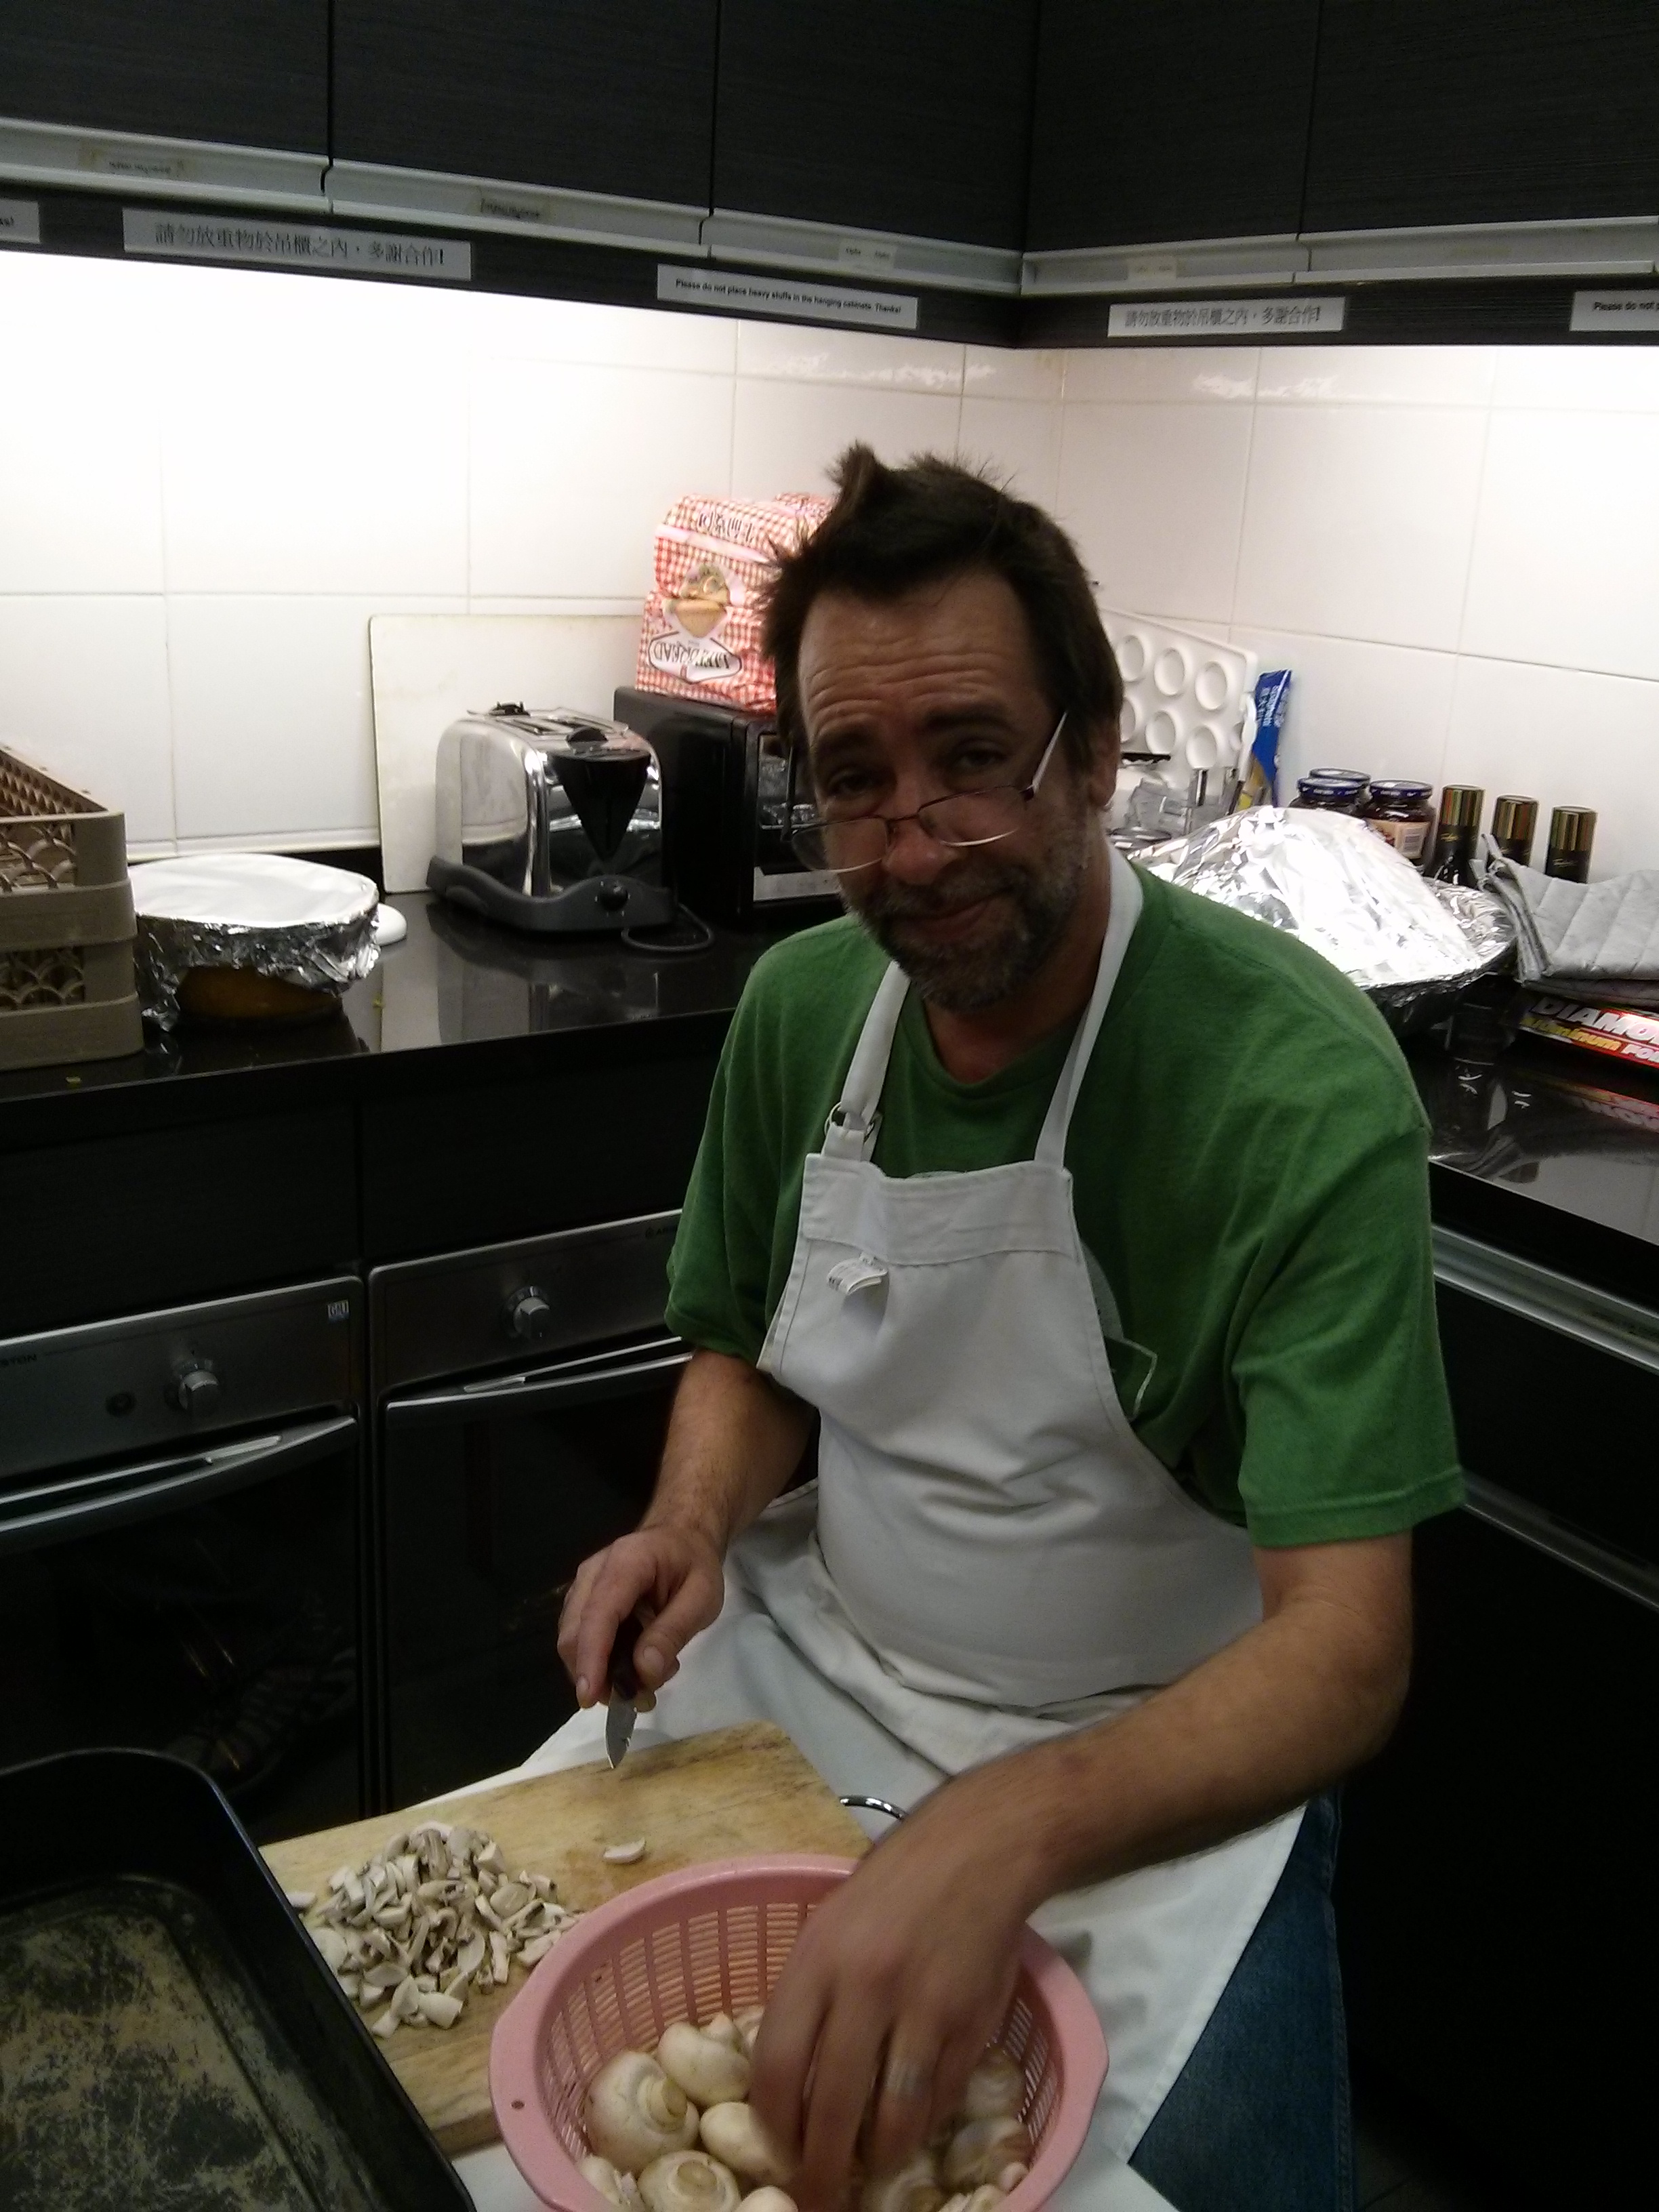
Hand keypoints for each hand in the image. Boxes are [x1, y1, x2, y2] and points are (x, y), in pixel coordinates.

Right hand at [556, 1525, 725, 1704]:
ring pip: (572, 1639)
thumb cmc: (695, 1564)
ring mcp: (584, 1585)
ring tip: (646, 1682)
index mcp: (627, 1562)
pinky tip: (635, 1665)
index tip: (590, 1697)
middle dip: (595, 1674)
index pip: (598, 1614)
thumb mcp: (703, 1597)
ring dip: (600, 1671)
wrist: (682, 1536)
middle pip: (574, 1631)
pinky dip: (601, 1661)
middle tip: (637, 1698)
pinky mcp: (584, 1600)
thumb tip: (645, 1672)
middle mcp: (594, 1572)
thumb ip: (673, 1632)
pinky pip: (581, 1637)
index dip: (591, 1658)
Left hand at [749, 1765, 1041, 2210]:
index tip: (776, 2153)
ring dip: (876, 2159)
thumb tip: (785, 2080)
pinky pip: (939, 2100)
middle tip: (818, 2199)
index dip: (772, 2127)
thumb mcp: (827, 1927)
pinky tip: (910, 2131)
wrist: (977, 1851)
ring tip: (867, 2173)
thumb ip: (807, 1998)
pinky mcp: (969, 2025)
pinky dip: (921, 2126)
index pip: (776, 2066)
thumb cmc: (891, 1889)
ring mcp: (922, 2010)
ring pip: (892, 2118)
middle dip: (821, 2169)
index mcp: (817, 1961)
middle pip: (831, 2107)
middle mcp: (865, 1988)